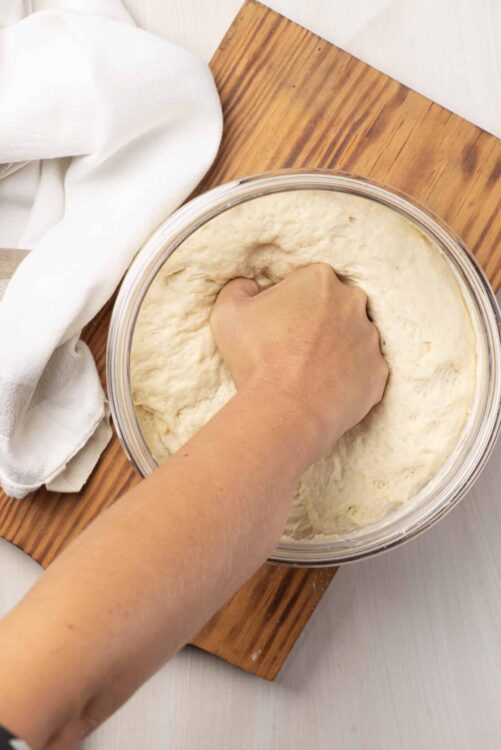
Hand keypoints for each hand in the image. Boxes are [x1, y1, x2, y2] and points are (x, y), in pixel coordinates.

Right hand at [210, 263, 387, 455]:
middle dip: (317, 323)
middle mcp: (353, 303)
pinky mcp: (378, 373)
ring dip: (335, 350)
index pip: (305, 284)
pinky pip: (363, 372)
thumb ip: (239, 287)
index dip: (288, 305)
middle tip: (293, 350)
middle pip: (334, 307)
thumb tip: (251, 286)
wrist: (285, 412)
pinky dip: (348, 379)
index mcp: (319, 279)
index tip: (276, 327)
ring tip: (308, 373)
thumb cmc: (256, 358)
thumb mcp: (228, 312)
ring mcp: (370, 339)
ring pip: (352, 339)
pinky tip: (324, 390)